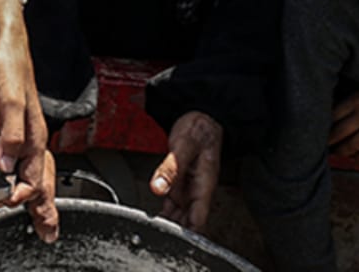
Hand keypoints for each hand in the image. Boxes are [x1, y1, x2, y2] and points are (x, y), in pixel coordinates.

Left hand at [0, 9, 59, 240]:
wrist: (0, 38)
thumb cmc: (8, 63)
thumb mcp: (10, 98)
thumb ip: (9, 132)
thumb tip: (6, 164)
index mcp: (34, 132)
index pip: (33, 173)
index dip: (24, 193)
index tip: (11, 204)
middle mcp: (29, 134)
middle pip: (40, 178)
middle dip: (44, 207)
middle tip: (48, 233)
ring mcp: (18, 130)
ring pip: (31, 171)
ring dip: (35, 195)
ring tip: (41, 219)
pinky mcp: (6, 122)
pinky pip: (18, 158)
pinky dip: (20, 175)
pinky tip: (15, 180)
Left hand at [149, 110, 222, 231]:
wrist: (200, 120)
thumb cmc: (198, 131)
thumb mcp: (183, 147)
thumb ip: (170, 168)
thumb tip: (158, 188)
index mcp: (204, 185)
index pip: (198, 218)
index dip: (188, 232)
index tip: (174, 239)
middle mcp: (197, 191)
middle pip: (189, 221)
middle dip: (177, 232)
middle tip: (158, 237)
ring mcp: (188, 189)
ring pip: (180, 215)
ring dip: (170, 224)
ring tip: (154, 233)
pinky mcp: (180, 184)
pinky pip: (173, 205)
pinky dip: (165, 214)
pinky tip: (155, 220)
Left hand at [328, 89, 358, 163]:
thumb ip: (347, 103)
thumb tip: (330, 114)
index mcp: (355, 101)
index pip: (333, 116)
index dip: (324, 124)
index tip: (319, 129)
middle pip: (340, 132)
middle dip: (329, 140)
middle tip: (324, 144)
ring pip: (354, 145)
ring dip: (342, 151)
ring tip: (337, 152)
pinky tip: (354, 157)